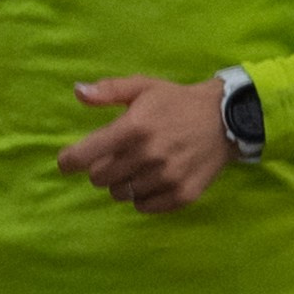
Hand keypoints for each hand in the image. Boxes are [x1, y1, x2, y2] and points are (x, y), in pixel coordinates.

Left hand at [58, 74, 230, 213]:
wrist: (226, 119)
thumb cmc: (177, 101)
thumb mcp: (143, 86)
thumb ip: (108, 91)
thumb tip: (78, 92)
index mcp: (133, 128)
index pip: (86, 155)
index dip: (69, 161)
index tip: (66, 162)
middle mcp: (148, 156)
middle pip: (100, 179)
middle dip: (100, 169)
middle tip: (114, 158)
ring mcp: (166, 178)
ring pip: (121, 194)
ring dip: (121, 183)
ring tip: (135, 167)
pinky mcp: (182, 195)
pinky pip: (144, 206)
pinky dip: (142, 196)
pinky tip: (151, 180)